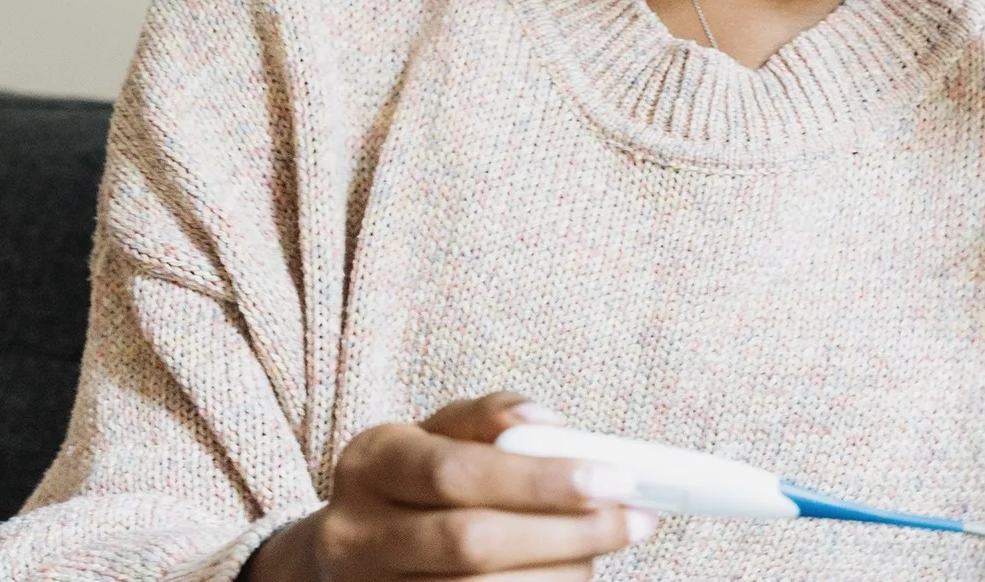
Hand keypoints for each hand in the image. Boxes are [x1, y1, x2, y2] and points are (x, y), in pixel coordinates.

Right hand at [243, 393, 653, 581]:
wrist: (350, 548)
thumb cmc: (416, 479)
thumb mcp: (440, 432)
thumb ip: (491, 417)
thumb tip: (548, 423)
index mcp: (371, 463)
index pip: (456, 473)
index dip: (539, 480)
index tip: (615, 479)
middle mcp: (358, 534)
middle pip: (472, 542)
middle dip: (567, 532)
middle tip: (635, 520)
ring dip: (560, 572)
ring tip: (603, 548)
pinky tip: (569, 573)